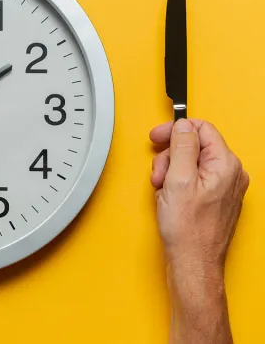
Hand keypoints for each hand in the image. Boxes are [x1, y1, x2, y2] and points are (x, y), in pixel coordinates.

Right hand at [150, 118, 248, 274]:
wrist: (192, 262)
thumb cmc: (188, 230)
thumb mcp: (178, 180)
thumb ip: (182, 147)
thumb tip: (183, 127)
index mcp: (226, 165)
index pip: (202, 129)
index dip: (176, 130)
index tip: (158, 136)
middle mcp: (230, 174)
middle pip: (194, 146)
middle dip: (170, 156)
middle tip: (159, 173)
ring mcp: (223, 187)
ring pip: (190, 162)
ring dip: (170, 171)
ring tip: (163, 190)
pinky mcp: (214, 198)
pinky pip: (192, 178)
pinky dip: (176, 184)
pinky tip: (170, 197)